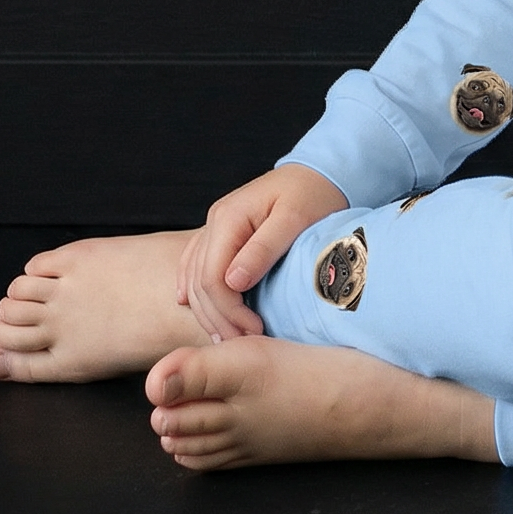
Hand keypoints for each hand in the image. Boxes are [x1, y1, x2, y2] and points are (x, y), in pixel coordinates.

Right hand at [176, 164, 348, 341]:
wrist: (319, 172)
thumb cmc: (314, 193)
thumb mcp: (295, 218)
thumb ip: (264, 248)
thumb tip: (232, 282)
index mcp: (229, 217)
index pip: (212, 277)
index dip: (229, 310)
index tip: (254, 330)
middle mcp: (214, 222)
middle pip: (199, 283)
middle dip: (219, 318)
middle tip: (245, 342)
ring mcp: (214, 227)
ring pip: (193, 279)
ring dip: (207, 311)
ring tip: (229, 337)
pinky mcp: (221, 235)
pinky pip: (195, 267)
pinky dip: (196, 292)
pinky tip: (198, 311)